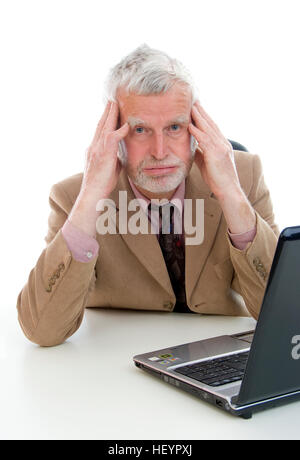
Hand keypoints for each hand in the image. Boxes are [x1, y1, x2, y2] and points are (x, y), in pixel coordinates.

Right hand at [81, 100, 128, 198]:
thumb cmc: (101, 184)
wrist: (93, 193)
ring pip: (104, 127)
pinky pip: (112, 138)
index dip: (105, 120)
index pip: (100, 131)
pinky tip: (126, 125)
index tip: (110, 111)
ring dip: (111, 114)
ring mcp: (97, 149)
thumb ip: (114, 159)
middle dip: (107, 112)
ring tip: (115, 103)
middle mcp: (94, 146)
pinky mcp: (103, 154)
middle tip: (111, 100)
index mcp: (94, 149)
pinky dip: (119, 131)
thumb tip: (120, 155)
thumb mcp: (110, 168)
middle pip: (100, 125)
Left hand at [188, 101, 255, 233]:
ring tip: (191, 106)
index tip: (196, 107)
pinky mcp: (217, 154)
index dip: (204, 117)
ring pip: (208, 128)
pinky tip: (190, 125)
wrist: (228, 191)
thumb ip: (200, 153)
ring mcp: (221, 148)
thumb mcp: (206, 163)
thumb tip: (192, 147)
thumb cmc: (217, 179)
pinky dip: (197, 132)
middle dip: (201, 111)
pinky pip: (205, 140)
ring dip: (199, 117)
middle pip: (211, 123)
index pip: (212, 127)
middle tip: (193, 100)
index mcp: (221, 145)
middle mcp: (222, 143)